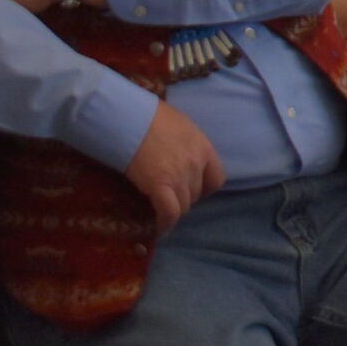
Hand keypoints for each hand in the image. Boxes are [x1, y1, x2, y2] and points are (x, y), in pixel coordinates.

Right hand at [124, 101, 224, 232]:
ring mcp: (180, 176)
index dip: (204, 188)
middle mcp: (197, 164)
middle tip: (169, 198)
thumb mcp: (181, 127)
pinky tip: (160, 229)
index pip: (217, 178)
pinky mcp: (160, 186)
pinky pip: (169, 212)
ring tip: (162, 211)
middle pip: (197, 194)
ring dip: (174, 210)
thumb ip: (188, 146)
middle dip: (185, 199)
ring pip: (184, 206)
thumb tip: (182, 157)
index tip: (192, 190)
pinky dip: (165, 223)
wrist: (130, 117)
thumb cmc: (151, 117)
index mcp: (204, 148)